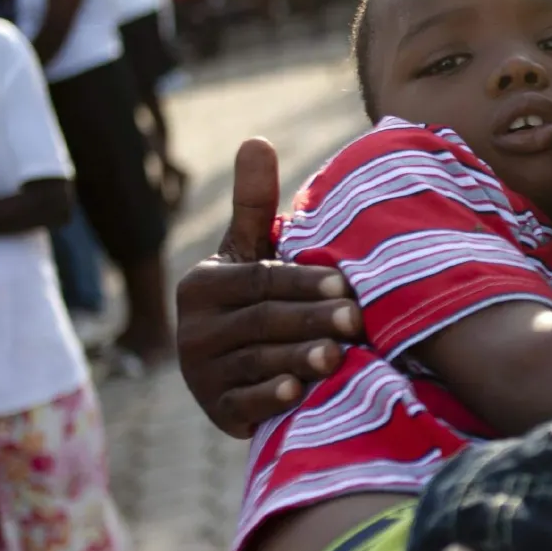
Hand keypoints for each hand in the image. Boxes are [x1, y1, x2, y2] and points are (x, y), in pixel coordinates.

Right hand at [176, 138, 363, 437]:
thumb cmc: (254, 293)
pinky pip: (242, 404)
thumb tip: (256, 139)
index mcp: (203, 285)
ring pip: (258, 362)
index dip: (304, 282)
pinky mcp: (216, 411)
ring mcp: (202, 374)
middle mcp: (195, 330)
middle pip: (263, 321)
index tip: (346, 283)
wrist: (236, 364)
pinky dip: (268, 399)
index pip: (261, 280)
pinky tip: (296, 393)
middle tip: (356, 320)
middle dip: (312, 319)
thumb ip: (253, 202)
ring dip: (299, 360)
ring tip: (338, 356)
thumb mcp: (248, 250)